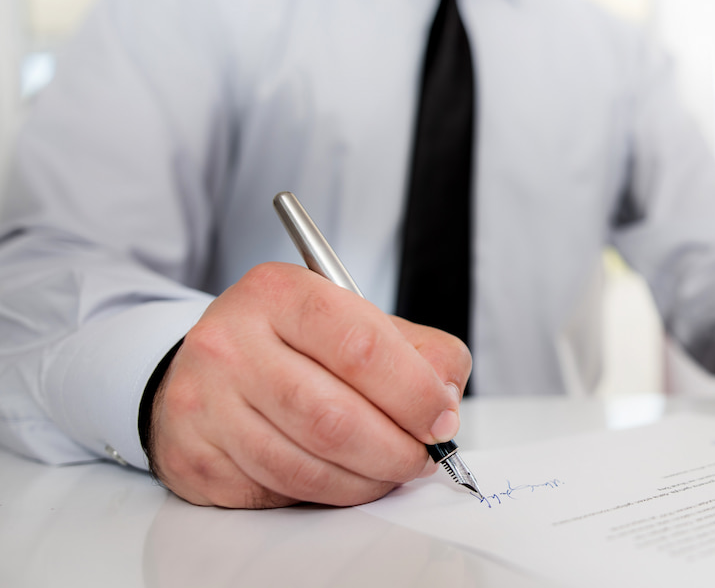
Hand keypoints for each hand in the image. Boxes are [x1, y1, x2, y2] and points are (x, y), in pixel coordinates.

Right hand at [147, 262, 471, 507]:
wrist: (212, 368)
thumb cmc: (297, 345)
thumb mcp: (360, 322)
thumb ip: (420, 352)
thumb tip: (444, 405)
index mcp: (280, 293)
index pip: (361, 347)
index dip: (414, 393)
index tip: (441, 420)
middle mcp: (231, 343)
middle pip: (334, 418)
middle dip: (396, 449)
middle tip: (423, 456)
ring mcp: (204, 403)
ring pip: (308, 465)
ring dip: (367, 479)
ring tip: (390, 469)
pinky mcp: (196, 457)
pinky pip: (280, 491)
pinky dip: (328, 494)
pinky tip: (343, 478)